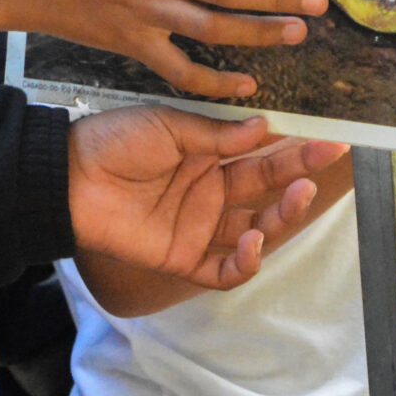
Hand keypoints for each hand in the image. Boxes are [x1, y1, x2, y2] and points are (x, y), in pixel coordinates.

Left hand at [66, 109, 343, 292]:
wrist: (67, 176)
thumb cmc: (113, 142)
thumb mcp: (168, 126)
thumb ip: (216, 134)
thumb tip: (265, 128)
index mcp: (207, 156)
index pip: (260, 155)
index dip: (293, 149)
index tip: (327, 137)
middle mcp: (209, 192)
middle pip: (265, 189)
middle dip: (298, 173)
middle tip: (327, 158)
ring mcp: (198, 227)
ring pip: (254, 229)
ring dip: (281, 216)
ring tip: (300, 194)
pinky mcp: (182, 257)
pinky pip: (223, 269)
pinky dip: (244, 261)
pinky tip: (254, 239)